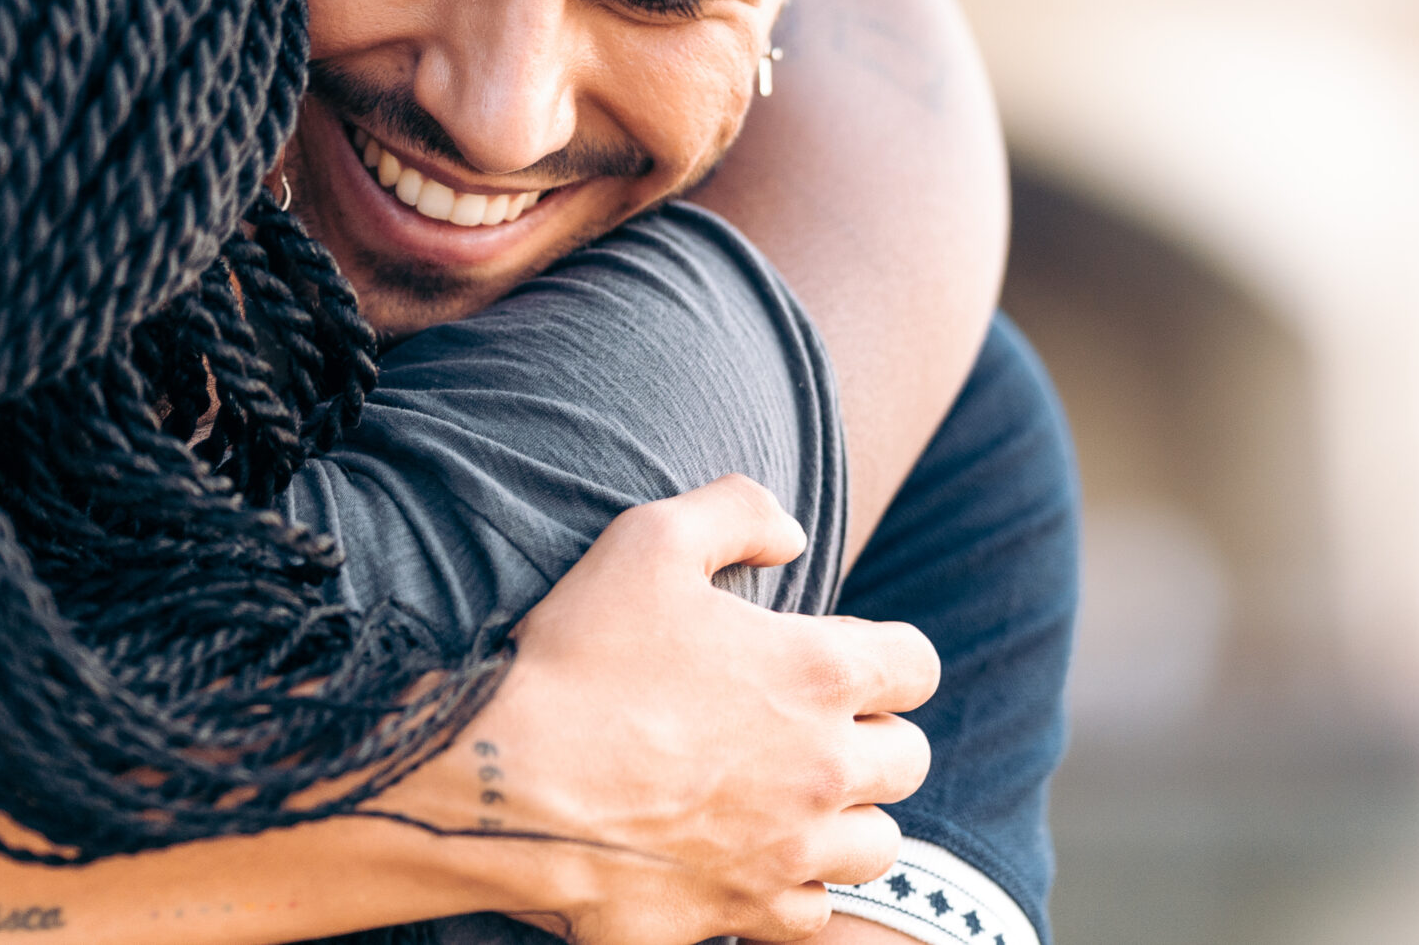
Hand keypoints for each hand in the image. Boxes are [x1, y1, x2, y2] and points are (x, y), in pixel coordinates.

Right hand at [391, 475, 938, 944]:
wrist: (502, 783)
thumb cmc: (576, 657)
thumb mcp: (649, 539)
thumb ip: (737, 513)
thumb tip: (791, 534)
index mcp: (818, 672)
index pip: (917, 665)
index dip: (887, 655)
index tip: (841, 657)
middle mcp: (825, 769)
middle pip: (908, 759)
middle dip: (871, 737)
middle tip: (805, 726)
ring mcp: (789, 852)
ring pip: (876, 845)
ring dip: (846, 819)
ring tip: (790, 799)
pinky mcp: (742, 912)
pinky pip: (812, 915)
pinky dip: (793, 889)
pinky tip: (750, 860)